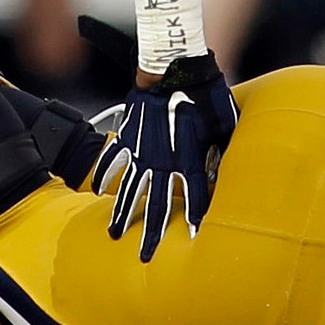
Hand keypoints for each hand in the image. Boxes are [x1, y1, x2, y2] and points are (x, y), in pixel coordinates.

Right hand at [94, 51, 238, 261]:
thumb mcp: (225, 126)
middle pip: (156, 205)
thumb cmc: (206, 94)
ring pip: (130, 189)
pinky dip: (104, 174)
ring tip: (115, 234)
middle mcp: (164, 161)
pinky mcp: (128, 135)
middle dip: (151, 233)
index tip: (189, 242)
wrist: (175, 68)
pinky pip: (113, 159)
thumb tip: (226, 170)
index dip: (192, 220)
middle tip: (145, 256)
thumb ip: (222, 151)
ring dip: (122, 213)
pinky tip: (98, 191)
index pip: (193, 198)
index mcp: (190, 159)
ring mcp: (142, 149)